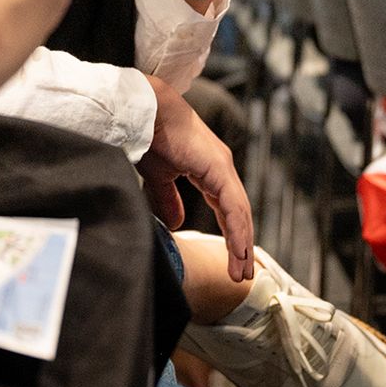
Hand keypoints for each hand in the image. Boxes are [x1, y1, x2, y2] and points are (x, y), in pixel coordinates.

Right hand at [138, 74, 254, 280]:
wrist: (145, 112)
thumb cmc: (150, 136)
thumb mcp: (160, 177)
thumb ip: (169, 200)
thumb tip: (175, 223)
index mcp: (210, 169)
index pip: (226, 208)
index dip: (230, 234)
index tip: (231, 260)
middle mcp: (221, 168)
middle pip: (237, 214)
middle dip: (240, 245)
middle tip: (241, 275)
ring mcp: (222, 167)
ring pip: (239, 213)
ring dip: (241, 244)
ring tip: (241, 272)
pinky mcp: (218, 168)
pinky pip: (232, 206)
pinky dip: (236, 230)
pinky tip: (237, 250)